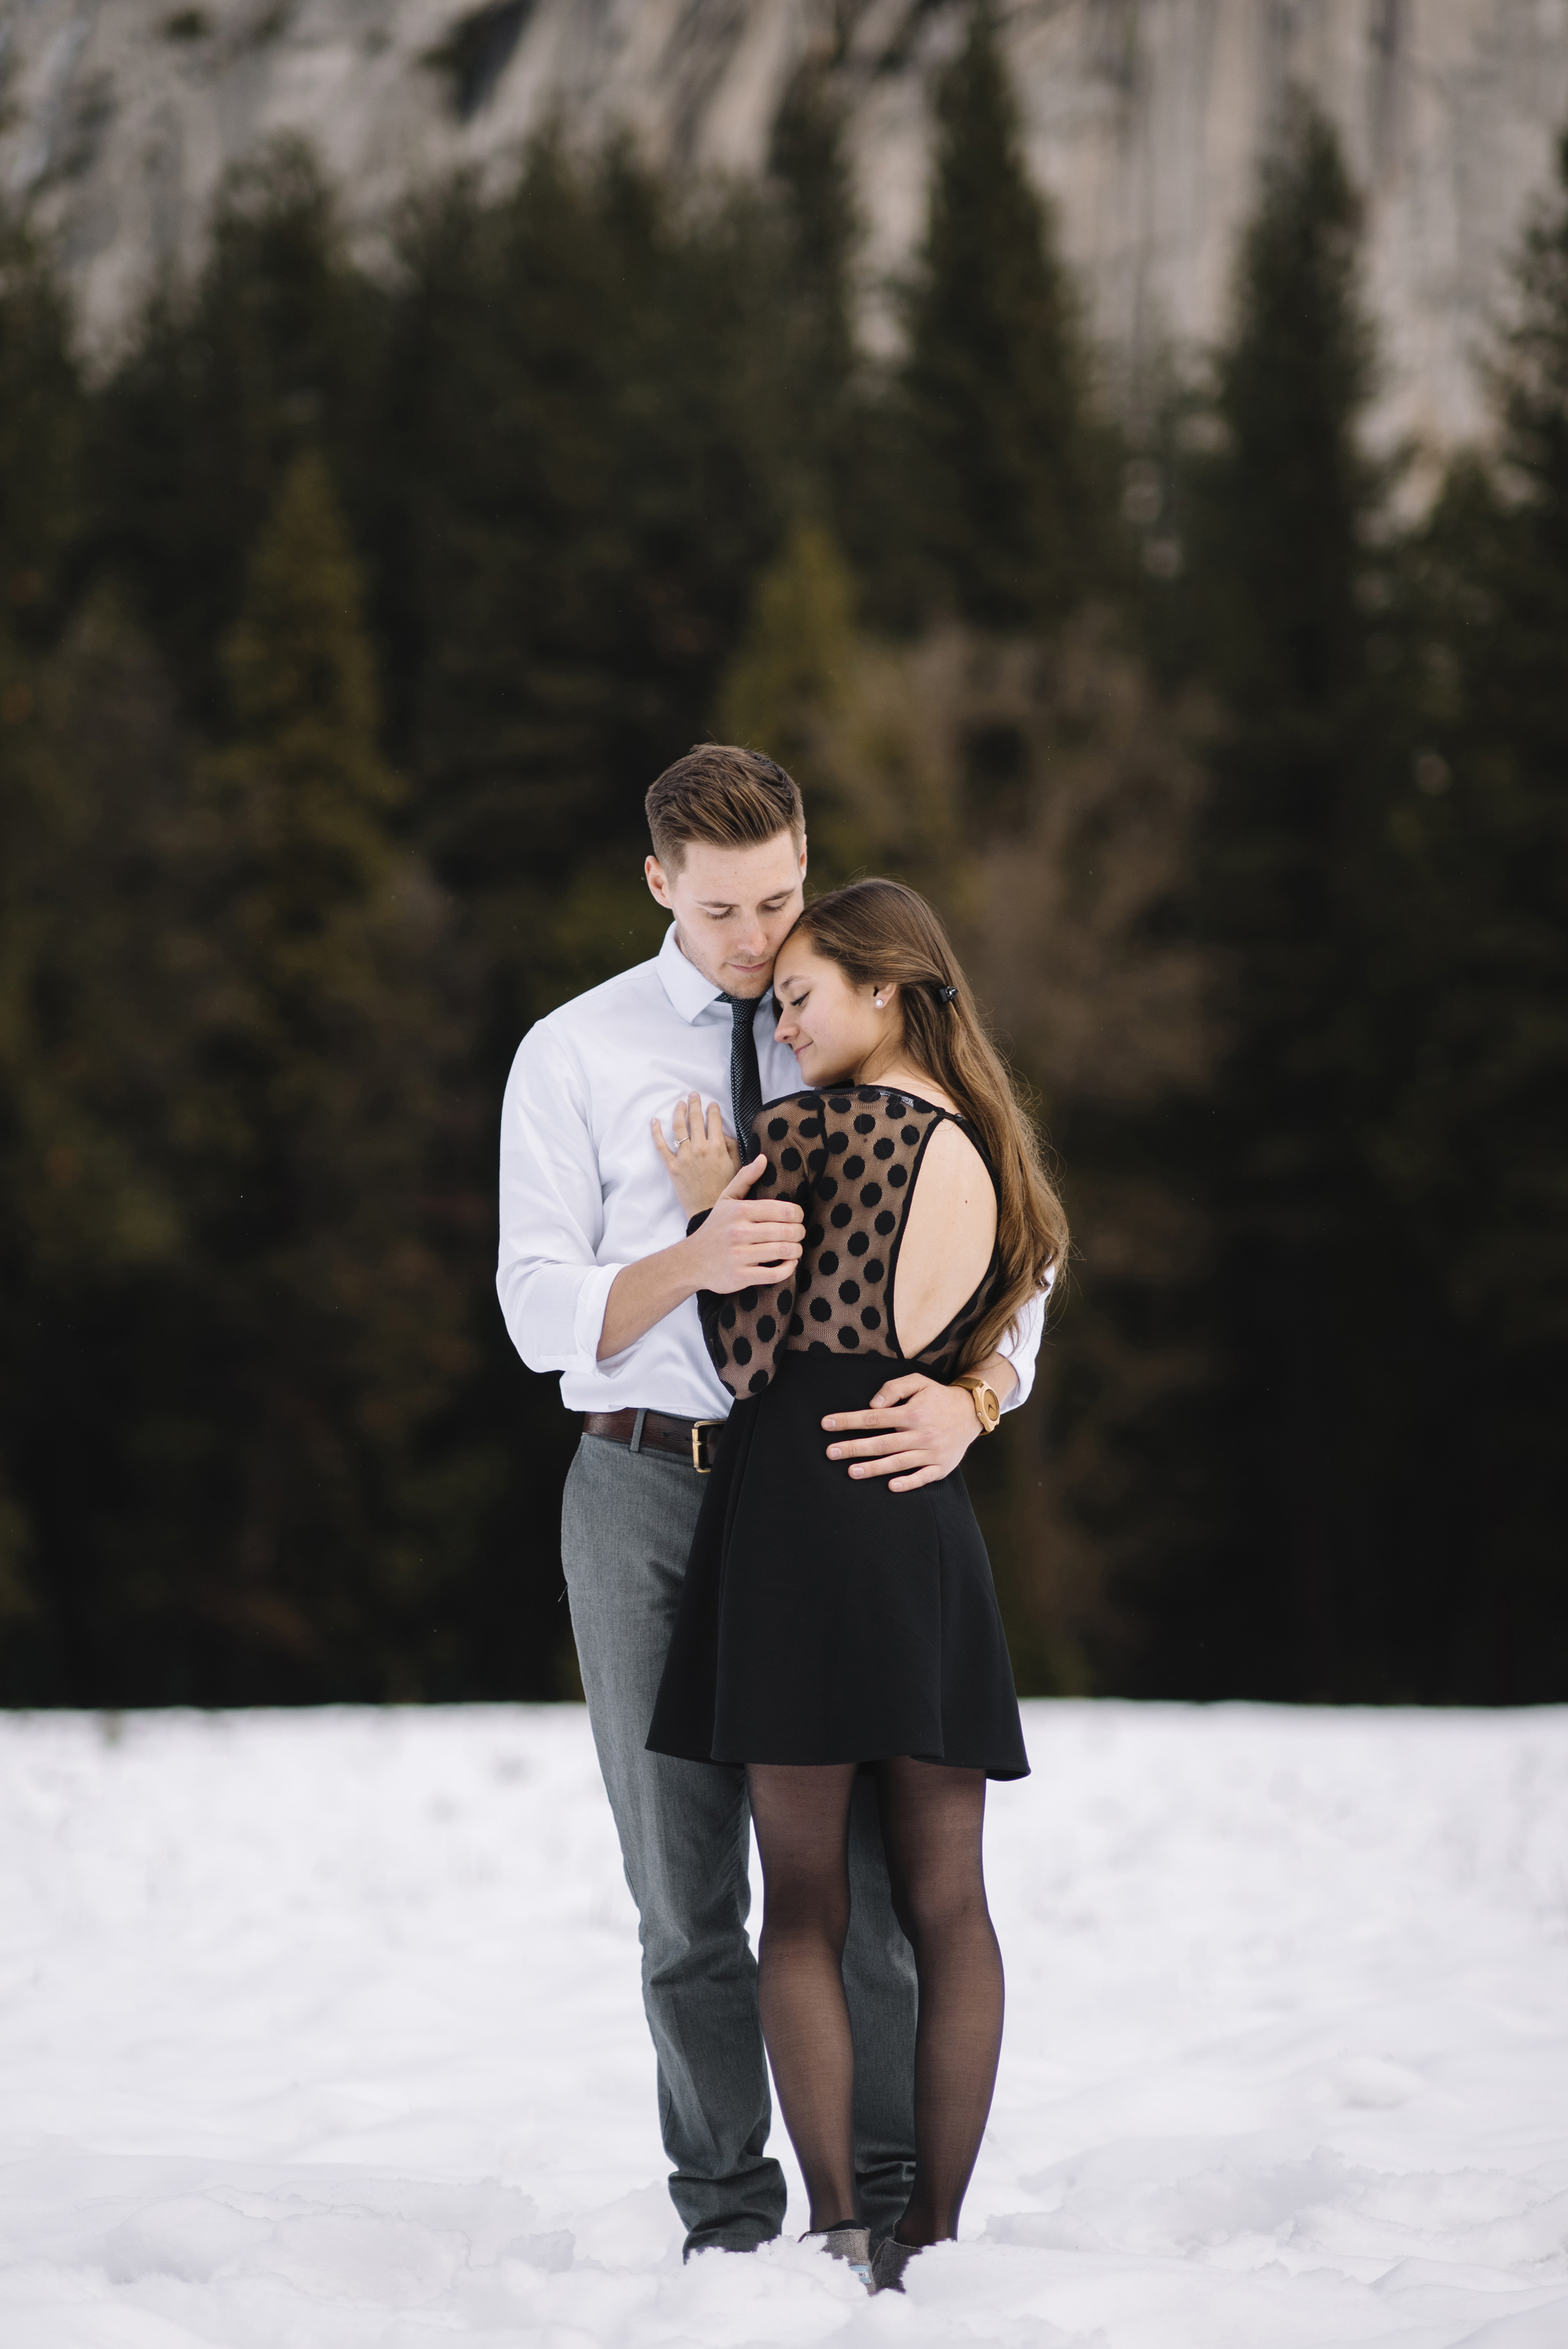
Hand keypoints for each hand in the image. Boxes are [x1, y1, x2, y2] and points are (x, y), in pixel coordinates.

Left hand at [653, 1092, 741, 1216]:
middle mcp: (699, 1148)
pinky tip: (654, 1121)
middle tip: (693, 1095)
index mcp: (717, 1147)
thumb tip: (723, 1134)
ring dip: (679, 1112)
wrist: (708, 1210)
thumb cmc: (725, 1190)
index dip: (713, 1109)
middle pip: (695, 1119)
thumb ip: (731, 1147)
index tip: (712, 1105)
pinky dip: (656, 1132)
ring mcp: (684, 1156)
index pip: (714, 1120)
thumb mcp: (736, 1167)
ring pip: (678, 1127)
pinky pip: (661, 1146)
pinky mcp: (672, 1166)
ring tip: (679, 1103)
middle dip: (695, 1104)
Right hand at [686, 1155, 803, 1293]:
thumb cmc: (715, 1228)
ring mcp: (739, 1256)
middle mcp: (739, 1232)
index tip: (796, 1218)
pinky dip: (789, 1269)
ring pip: (784, 1252)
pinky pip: (775, 1274)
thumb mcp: (726, 1200)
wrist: (691, 1261)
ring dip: (796, 1250)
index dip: (798, 1215)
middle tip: (798, 1234)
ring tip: (795, 1248)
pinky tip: (788, 1263)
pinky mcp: (741, 1276)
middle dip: (799, 1233)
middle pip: (788, 1231)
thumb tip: (764, 1158)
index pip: (784, 1210)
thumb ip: (745, 1178)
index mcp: (740, 1211)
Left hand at [822, 1372, 980, 1492]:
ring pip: (898, 1462)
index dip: (849, 1421)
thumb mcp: (918, 1382)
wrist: (972, 1412)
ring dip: (874, 1468)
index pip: (874, 1418)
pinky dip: (908, 1483)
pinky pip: (923, 1477)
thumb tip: (872, 1405)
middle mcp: (921, 1433)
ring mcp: (932, 1452)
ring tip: (851, 1471)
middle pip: (882, 1443)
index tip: (827, 1424)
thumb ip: (893, 1389)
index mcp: (913, 1413)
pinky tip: (891, 1486)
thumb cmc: (938, 1397)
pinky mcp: (942, 1467)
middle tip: (830, 1452)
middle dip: (854, 1448)